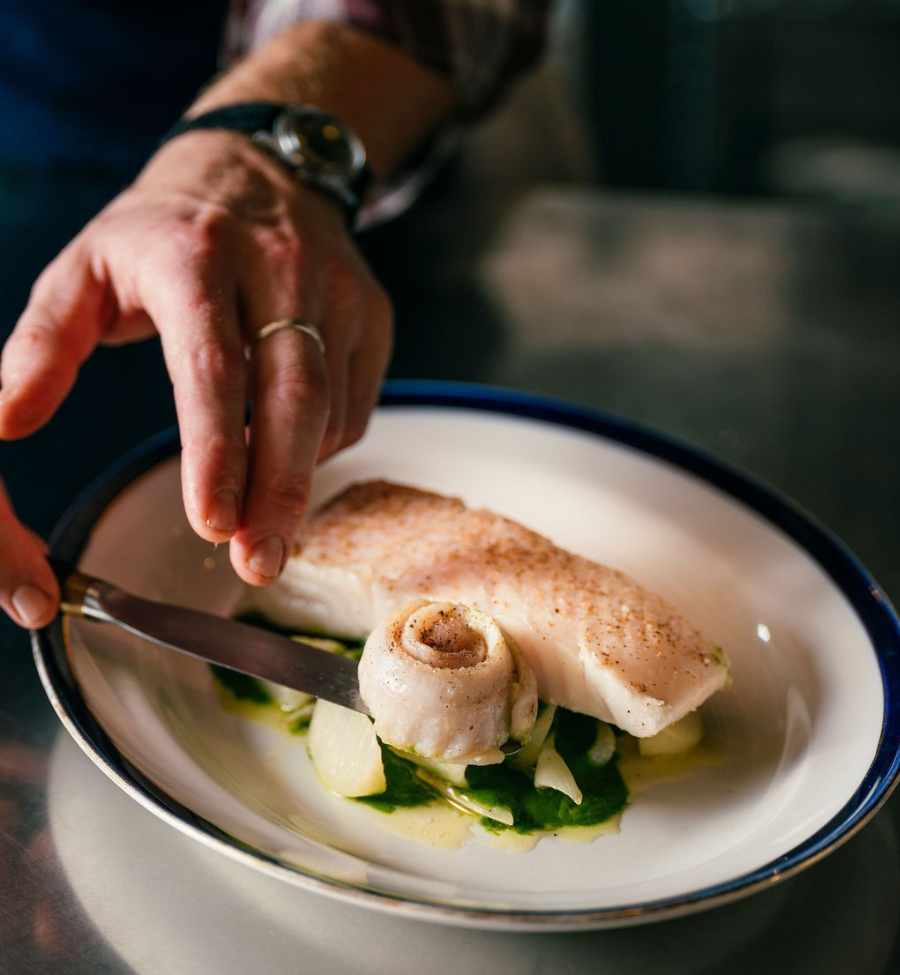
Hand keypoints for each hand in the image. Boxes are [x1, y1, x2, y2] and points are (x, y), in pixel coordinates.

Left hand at [0, 130, 392, 626]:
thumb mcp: (85, 266)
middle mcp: (281, 270)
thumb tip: (4, 423)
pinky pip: (354, 404)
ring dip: (300, 479)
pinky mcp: (373, 317)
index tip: (210, 524)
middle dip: (279, 490)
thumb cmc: (164, 230)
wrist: (260, 167)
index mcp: (197, 257)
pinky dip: (321, 447)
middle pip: (294, 397)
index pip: (213, 364)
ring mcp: (339, 294)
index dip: (216, 448)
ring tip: (266, 530)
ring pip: (332, 410)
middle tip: (259, 564)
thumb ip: (41, 344)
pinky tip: (287, 458)